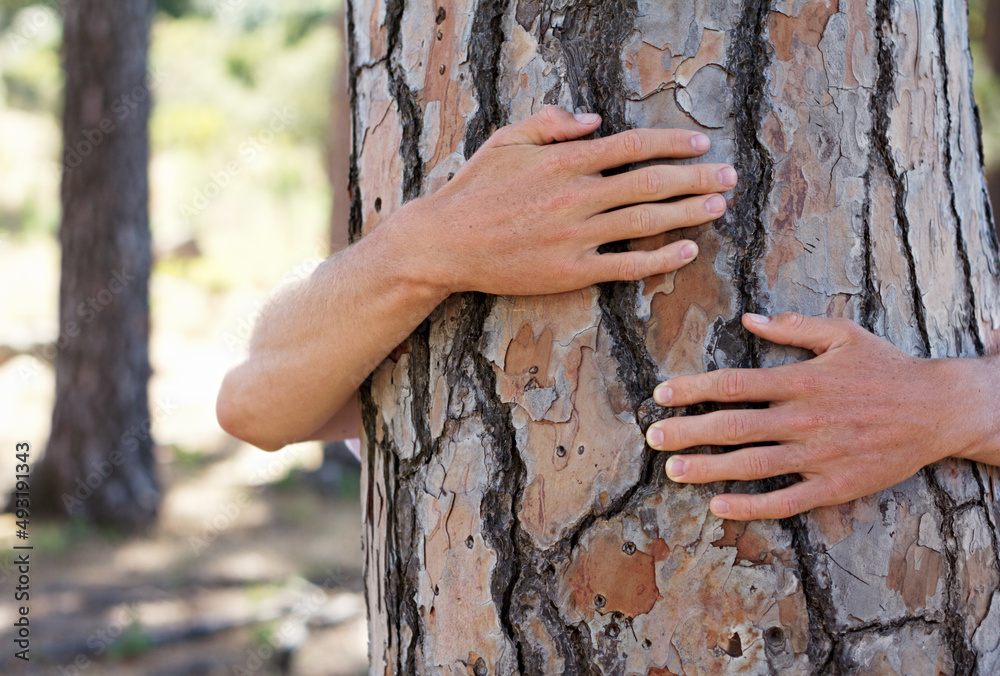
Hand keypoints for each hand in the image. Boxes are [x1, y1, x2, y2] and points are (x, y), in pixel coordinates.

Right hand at [395, 106, 737, 296]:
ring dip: (690, 212)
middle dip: (697, 177)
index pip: (633, 146)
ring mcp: (577, 236)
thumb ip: (551, 124)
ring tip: (720, 206)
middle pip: (652, 182)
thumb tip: (596, 121)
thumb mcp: (507, 140)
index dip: (673, 144)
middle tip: (730, 176)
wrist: (445, 243)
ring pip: (647, 220)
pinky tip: (686, 250)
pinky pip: (627, 264)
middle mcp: (578, 196)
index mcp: (565, 160)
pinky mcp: (572, 272)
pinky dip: (660, 257)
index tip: (701, 144)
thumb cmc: (475, 189)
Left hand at [644, 312, 990, 520]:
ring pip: (750, 465)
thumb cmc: (886, 368)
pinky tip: (719, 507)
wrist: (937, 410)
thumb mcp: (843, 334)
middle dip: (687, 432)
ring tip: (673, 470)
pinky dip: (750, 506)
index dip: (693, 389)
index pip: (733, 384)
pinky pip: (784, 500)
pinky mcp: (833, 486)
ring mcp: (817, 455)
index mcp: (800, 380)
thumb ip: (793, 327)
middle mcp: (803, 418)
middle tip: (653, 438)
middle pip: (732, 426)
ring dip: (707, 469)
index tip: (661, 395)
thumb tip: (748, 318)